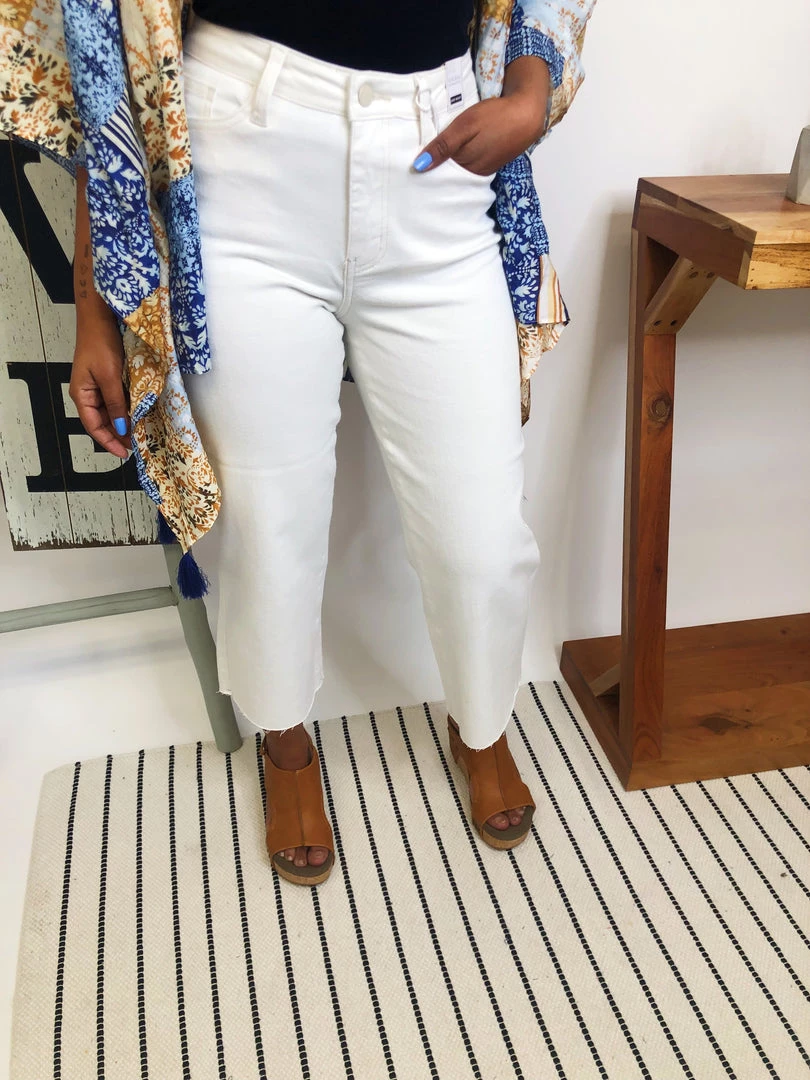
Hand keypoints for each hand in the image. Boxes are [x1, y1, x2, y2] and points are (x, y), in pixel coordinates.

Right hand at [69, 316, 129, 458]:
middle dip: (118, 435)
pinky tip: (138, 416)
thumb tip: (121, 427)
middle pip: (102, 421)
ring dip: (124, 423)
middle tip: (138, 446)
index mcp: (81, 395)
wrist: (99, 317)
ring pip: (111, 412)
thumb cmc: (100, 344)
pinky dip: (126, 410)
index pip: (93, 426)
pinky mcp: (108, 379)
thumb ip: (115, 403)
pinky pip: (116, 400)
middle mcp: (87, 394)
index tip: (124, 453)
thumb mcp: (109, 376)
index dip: (108, 442)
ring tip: (140, 434)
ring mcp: (98, 386)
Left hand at [413, 56, 549, 175]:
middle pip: (447, 176)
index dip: (425, 169)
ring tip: (432, 160)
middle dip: (434, 172)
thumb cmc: (495, 117)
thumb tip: (419, 166)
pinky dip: (459, 164)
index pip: (437, 174)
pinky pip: (469, 169)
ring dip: (446, 169)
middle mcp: (473, 173)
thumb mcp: (464, 126)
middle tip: (415, 167)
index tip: (409, 166)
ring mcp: (483, 170)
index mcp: (464, 166)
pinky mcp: (490, 164)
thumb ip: (442, 146)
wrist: (527, 114)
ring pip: (458, 173)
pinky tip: (453, 157)